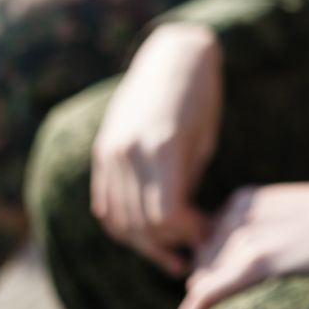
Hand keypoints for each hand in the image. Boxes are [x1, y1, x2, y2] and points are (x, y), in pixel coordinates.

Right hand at [91, 23, 223, 274]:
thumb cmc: (201, 98)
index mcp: (162, 147)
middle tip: (192, 252)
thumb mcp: (204, 141)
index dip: (186, 232)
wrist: (173, 56)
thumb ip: (187, 184)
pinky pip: (105, 202)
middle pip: (141, 222)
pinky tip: (145, 233)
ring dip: (144, 241)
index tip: (206, 235)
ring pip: (119, 218)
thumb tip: (183, 228)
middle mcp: (130, 151)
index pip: (167, 214)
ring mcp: (111, 151)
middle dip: (168, 243)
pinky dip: (122, 223)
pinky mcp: (102, 151)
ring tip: (170, 253)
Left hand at [178, 181, 308, 308]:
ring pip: (202, 278)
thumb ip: (266, 229)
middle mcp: (235, 214)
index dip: (211, 267)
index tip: (218, 289)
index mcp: (244, 199)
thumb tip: (257, 261)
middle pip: (202, 260)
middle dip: (205, 285)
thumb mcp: (293, 214)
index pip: (208, 240)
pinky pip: (209, 291)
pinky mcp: (257, 260)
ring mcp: (245, 236)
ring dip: (202, 301)